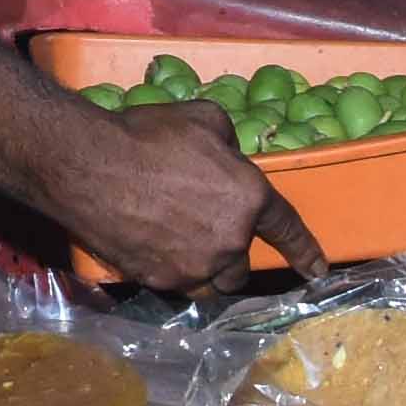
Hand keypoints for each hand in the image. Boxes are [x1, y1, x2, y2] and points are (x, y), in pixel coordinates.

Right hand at [59, 96, 319, 293]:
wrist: (89, 165)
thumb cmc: (148, 135)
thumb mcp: (204, 120)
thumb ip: (230, 145)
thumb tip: (229, 161)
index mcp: (250, 198)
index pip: (288, 229)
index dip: (305, 252)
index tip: (317, 271)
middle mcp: (230, 241)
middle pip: (243, 266)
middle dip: (231, 254)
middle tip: (204, 232)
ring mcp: (195, 267)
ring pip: (213, 283)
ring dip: (207, 271)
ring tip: (181, 249)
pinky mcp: (161, 281)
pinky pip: (178, 285)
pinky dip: (172, 271)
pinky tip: (151, 249)